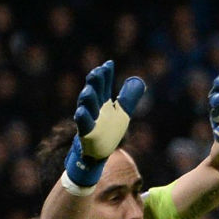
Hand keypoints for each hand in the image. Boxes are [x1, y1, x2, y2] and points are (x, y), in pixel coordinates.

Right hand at [67, 61, 145, 185]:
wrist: (97, 154)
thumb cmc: (108, 132)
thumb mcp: (122, 114)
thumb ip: (129, 98)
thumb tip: (138, 81)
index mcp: (103, 103)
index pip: (104, 85)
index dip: (106, 75)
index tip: (109, 63)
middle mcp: (95, 109)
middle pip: (94, 92)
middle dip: (95, 82)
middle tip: (97, 71)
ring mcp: (89, 121)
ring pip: (86, 107)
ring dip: (87, 98)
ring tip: (88, 89)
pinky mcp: (86, 134)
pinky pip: (82, 125)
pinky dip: (82, 118)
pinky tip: (80, 112)